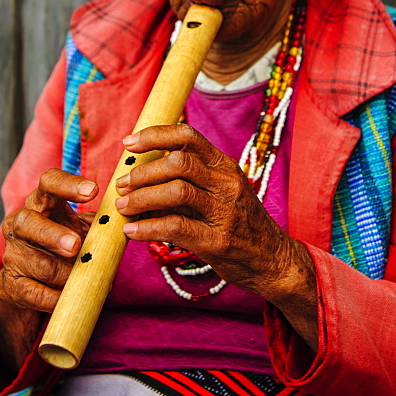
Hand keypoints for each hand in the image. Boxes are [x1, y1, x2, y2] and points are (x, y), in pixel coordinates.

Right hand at [0, 169, 96, 373]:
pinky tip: (68, 296)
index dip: (68, 184)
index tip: (94, 191)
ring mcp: (13, 255)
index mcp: (41, 204)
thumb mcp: (84, 230)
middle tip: (76, 245)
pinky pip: (33, 292)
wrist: (32, 288)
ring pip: (36, 263)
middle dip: (53, 234)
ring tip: (84, 277)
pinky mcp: (10, 285)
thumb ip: (106, 221)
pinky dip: (54, 297)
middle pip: (29, 222)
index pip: (48, 182)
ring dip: (64, 273)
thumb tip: (138, 212)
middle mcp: (20, 224)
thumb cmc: (65, 251)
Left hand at [115, 125, 301, 301]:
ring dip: (142, 198)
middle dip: (143, 171)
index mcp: (225, 166)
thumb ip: (189, 181)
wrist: (273, 260)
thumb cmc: (240, 224)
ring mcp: (224, 212)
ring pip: (176, 191)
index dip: (155, 135)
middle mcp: (226, 183)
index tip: (128, 144)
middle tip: (121, 184)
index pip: (188, 136)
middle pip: (178, 162)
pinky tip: (132, 232)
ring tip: (123, 207)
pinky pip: (176, 227)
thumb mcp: (222, 192)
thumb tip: (140, 177)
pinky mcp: (218, 241)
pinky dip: (147, 227)